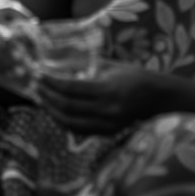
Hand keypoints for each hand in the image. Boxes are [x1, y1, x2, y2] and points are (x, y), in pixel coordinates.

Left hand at [34, 61, 162, 134]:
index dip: (51, 82)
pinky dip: (64, 122)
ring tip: (40, 99)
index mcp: (108, 90)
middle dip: (46, 96)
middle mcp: (107, 110)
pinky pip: (79, 130)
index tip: (38, 74)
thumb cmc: (135, 77)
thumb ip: (86, 66)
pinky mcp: (108, 132)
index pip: (70, 88)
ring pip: (70, 122)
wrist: (160, 98)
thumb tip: (59, 63)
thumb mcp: (111, 66)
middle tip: (34, 86)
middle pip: (66, 106)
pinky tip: (55, 112)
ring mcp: (108, 124)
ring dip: (51, 111)